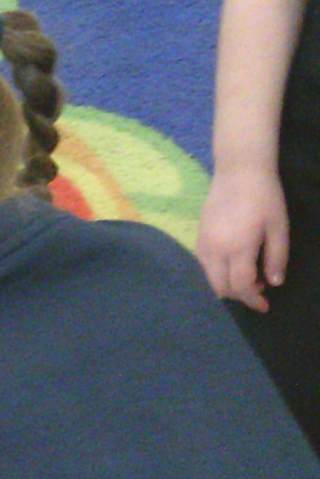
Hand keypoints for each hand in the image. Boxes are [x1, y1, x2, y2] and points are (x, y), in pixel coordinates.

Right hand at [197, 165, 287, 311]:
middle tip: (259, 290)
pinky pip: (203, 267)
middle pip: (220, 288)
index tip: (266, 306)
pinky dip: (217, 275)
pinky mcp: (198, 238)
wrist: (238, 171)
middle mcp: (215, 250)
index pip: (241, 286)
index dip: (253, 300)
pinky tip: (234, 266)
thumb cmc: (265, 197)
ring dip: (226, 286)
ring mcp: (203, 244)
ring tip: (248, 277)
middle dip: (239, 296)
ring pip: (208, 280)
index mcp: (237, 247)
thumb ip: (277, 257)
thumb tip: (274, 283)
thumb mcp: (279, 227)